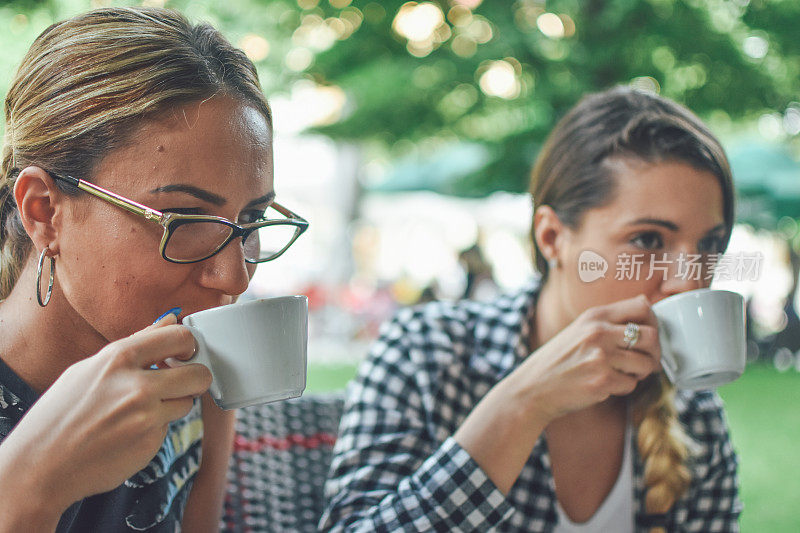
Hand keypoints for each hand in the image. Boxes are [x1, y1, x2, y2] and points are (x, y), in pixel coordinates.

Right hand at [0, 313, 211, 514]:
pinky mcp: (151, 444)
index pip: (180, 337)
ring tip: (142, 409)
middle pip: (200, 374)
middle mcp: (138, 387)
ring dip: (173, 404)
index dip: (188, 345)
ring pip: (187, 403)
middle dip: (195, 377)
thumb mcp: (91, 367)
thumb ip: (137, 342)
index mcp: (119, 358)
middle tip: (180, 382)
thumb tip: (172, 320)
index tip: (184, 353)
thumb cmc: (63, 412)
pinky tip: (129, 431)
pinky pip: (169, 427)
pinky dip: (156, 427)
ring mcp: (147, 418)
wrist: (41, 465)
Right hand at [505, 294, 660, 421]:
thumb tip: (645, 304)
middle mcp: (598, 333)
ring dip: (642, 372)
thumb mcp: (579, 329)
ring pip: (647, 363)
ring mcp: (601, 357)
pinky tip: (609, 384)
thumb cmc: (558, 360)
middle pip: (652, 336)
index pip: (642, 307)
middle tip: (647, 360)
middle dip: (655, 352)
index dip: (654, 321)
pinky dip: (625, 387)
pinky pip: (632, 384)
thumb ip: (609, 319)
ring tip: (627, 373)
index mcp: (594, 316)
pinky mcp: (602, 381)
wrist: (533, 387)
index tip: (650, 334)